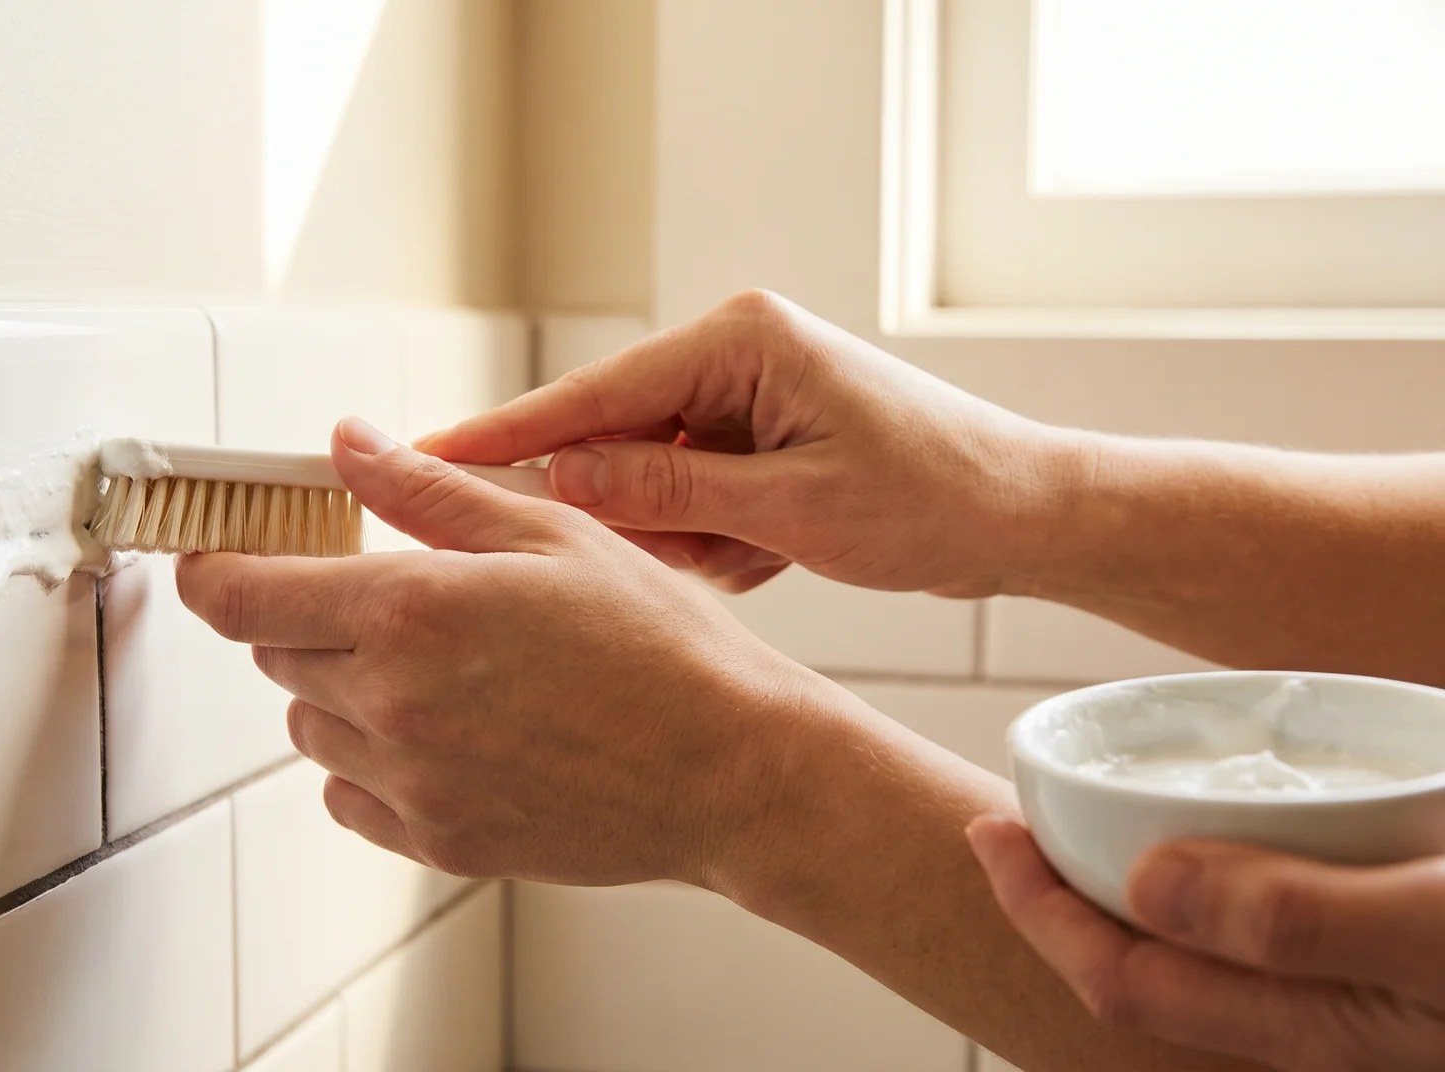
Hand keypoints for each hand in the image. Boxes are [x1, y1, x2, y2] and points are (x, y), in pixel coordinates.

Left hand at [176, 417, 826, 886]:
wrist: (730, 768)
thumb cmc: (660, 644)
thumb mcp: (550, 533)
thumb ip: (429, 492)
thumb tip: (348, 444)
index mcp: (409, 611)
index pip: (242, 597)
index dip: (208, 572)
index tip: (205, 559)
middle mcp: (391, 703)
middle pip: (275, 655)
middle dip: (308, 617)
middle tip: (385, 598)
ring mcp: (411, 782)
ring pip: (311, 726)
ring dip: (341, 689)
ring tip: (441, 668)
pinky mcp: (437, 840)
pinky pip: (349, 795)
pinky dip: (370, 760)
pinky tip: (446, 732)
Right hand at [417, 289, 1068, 596]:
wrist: (1028, 516)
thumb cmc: (935, 498)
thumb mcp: (794, 510)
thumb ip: (670, 493)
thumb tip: (561, 481)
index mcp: (742, 341)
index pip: (596, 393)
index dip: (509, 436)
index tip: (428, 457)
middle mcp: (735, 354)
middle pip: (617, 439)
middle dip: (635, 512)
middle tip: (682, 560)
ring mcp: (746, 396)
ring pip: (653, 478)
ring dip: (688, 536)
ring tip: (755, 560)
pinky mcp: (759, 438)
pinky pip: (693, 496)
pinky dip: (718, 541)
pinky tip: (769, 558)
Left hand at [967, 816, 1444, 1070]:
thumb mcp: (1433, 932)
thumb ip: (1301, 920)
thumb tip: (1145, 885)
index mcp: (1309, 1025)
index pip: (1123, 980)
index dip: (1038, 910)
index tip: (988, 832)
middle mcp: (1323, 1021)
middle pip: (1148, 970)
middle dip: (1065, 901)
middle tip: (1012, 825)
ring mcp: (1360, 993)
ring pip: (1208, 948)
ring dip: (1137, 888)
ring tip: (1091, 825)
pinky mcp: (1399, 955)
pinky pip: (1272, 918)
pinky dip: (1219, 872)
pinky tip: (1232, 834)